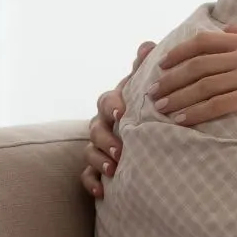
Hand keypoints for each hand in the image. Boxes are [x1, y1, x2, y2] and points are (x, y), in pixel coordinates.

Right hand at [81, 41, 154, 197]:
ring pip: (90, 151)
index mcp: (116, 103)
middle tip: (121, 149)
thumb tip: (148, 44)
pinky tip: (102, 191)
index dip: (113, 106)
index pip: (107, 101)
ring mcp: (98, 145)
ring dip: (100, 160)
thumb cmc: (146, 105)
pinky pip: (87, 175)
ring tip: (115, 169)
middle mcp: (103, 123)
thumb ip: (145, 69)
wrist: (149, 132)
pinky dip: (92, 182)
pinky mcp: (98, 166)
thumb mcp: (146, 88)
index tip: (123, 113)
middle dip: (105, 138)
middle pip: (95, 128)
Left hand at [148, 24, 236, 136]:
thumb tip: (226, 29)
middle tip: (151, 93)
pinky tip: (181, 121)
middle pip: (197, 65)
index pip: (202, 42)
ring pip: (204, 86)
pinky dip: (196, 113)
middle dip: (170, 80)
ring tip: (160, 109)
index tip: (159, 67)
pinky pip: (219, 105)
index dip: (176, 54)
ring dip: (177, 98)